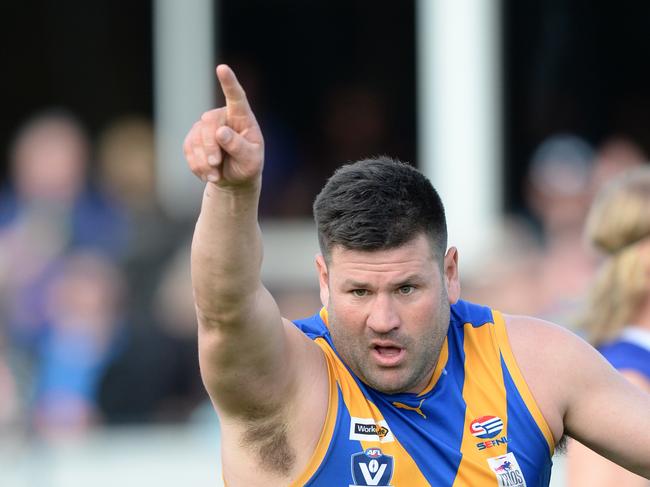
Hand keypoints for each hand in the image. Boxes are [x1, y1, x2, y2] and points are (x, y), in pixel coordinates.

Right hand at [184, 64, 263, 186]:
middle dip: (210, 146)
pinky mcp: (192, 138)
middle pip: (209, 123)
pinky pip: (188, 149)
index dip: (229, 83)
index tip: (222, 68)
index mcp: (242, 118)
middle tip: (216, 164)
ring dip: (204, 160)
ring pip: (196, 137)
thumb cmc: (248, 166)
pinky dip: (196, 165)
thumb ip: (239, 147)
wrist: (234, 179)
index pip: (236, 97)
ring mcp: (205, 127)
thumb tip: (220, 132)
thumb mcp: (250, 161)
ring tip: (216, 175)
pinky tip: (207, 174)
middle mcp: (223, 117)